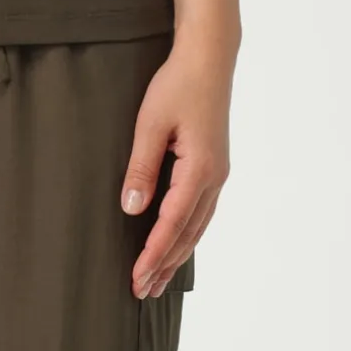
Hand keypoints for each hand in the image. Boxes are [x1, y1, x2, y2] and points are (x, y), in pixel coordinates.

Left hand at [120, 35, 235, 298]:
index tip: (137, 279)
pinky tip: (176, 242)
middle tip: (143, 292)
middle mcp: (214, 178)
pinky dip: (187, 233)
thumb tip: (132, 209)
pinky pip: (201, 210)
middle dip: (165, 264)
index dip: (153, 254)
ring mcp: (218, 173)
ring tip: (158, 278)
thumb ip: (142, 167)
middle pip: (188, 233)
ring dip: (177, 253)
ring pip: (197, 226)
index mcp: (200, 169)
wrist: (209, 59)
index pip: (172, 224)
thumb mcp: (151, 123)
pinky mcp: (215, 165)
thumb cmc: (177, 85)